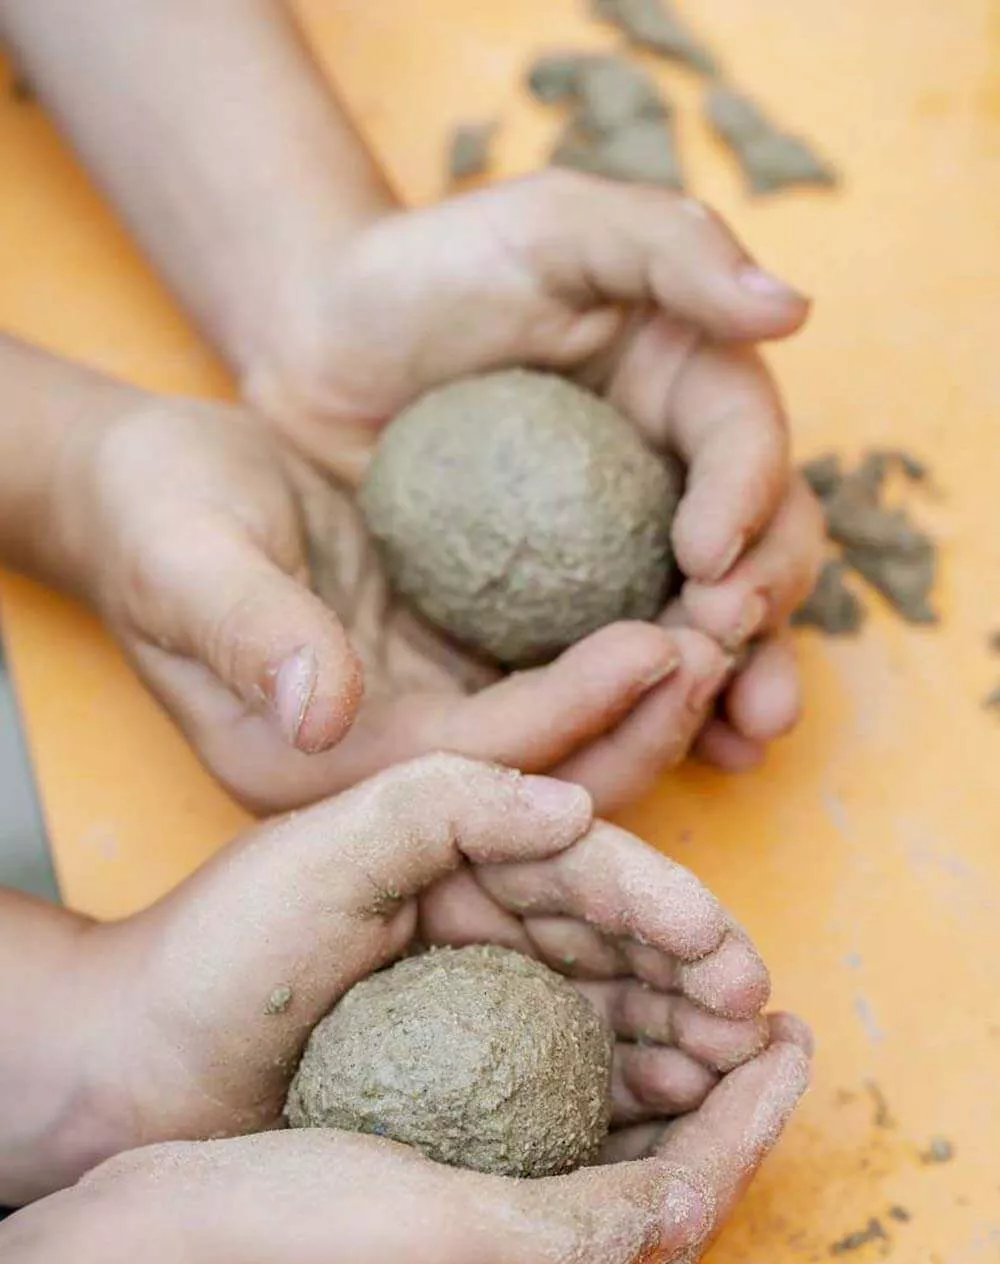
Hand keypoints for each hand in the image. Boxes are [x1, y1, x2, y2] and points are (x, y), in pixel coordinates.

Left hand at [60, 756, 803, 1195]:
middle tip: (753, 1020)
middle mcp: (479, 917)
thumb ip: (447, 799)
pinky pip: (572, 1073)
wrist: (132, 1078)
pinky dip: (631, 1086)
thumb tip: (577, 807)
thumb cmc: (215, 955)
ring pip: (609, 1005)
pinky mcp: (471, 1077)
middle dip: (694, 970)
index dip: (662, 902)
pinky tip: (678, 1107)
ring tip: (738, 1068)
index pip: (583, 862)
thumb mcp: (324, 846)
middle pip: (615, 935)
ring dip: (681, 1031)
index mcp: (453, 849)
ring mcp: (481, 1000)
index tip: (725, 951)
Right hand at [78, 1036, 808, 1263]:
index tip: (788, 1037)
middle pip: (653, 1203)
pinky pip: (534, 1153)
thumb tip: (692, 1196)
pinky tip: (586, 1035)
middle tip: (761, 1019)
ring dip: (656, 1095)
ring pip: (598, 1172)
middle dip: (717, 1111)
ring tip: (699, 1017)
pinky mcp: (426, 1221)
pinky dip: (577, 1094)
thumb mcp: (442, 1246)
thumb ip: (578, 1232)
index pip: (680, 1223)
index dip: (745, 1128)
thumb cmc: (271, 1262)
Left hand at [243, 171, 823, 780]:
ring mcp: (624, 552)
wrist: (322, 343)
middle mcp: (676, 475)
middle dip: (763, 604)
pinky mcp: (562, 613)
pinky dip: (655, 713)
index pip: (747, 442)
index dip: (748, 499)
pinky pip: (621, 672)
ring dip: (738, 680)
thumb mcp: (548, 227)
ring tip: (744, 730)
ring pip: (710, 624)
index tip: (710, 554)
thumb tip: (791, 308)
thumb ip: (666, 245)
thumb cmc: (428, 269)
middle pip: (759, 547)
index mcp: (691, 382)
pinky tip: (684, 757)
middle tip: (724, 645)